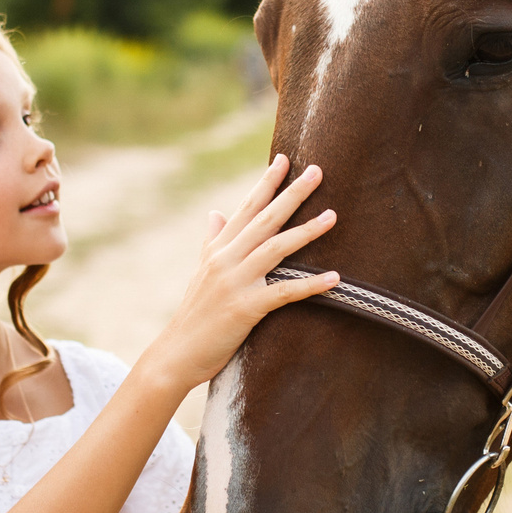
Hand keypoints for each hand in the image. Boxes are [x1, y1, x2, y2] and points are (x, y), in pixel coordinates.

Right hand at [142, 156, 339, 390]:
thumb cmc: (194, 315)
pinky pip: (284, 292)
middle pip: (265, 219)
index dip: (266, 183)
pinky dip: (311, 284)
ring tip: (333, 215)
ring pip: (276, 248)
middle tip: (317, 171)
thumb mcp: (200, 272)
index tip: (285, 159)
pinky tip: (335, 277)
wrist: (176, 354)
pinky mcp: (245, 308)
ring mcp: (235, 282)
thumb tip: (215, 212)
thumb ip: (212, 242)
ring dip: (307, 231)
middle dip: (292, 194)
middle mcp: (225, 260)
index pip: (246, 208)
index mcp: (218, 249)